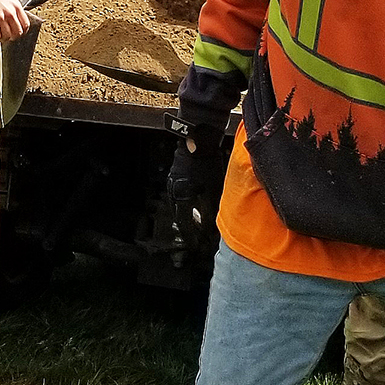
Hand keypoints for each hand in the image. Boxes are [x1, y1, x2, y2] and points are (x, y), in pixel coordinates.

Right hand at [0, 0, 34, 40]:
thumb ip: (13, 9)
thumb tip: (14, 19)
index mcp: (16, 6)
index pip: (25, 24)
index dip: (23, 31)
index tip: (19, 33)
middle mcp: (11, 12)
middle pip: (18, 32)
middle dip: (13, 36)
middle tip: (9, 37)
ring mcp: (1, 18)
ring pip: (7, 35)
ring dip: (4, 39)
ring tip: (0, 38)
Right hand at [159, 117, 212, 246]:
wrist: (198, 138)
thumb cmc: (206, 162)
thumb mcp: (211, 190)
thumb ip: (210, 211)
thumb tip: (212, 229)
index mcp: (180, 198)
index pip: (185, 224)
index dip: (192, 237)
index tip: (197, 246)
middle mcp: (173, 192)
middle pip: (181, 216)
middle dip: (190, 228)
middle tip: (198, 237)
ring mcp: (173, 182)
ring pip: (180, 206)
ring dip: (189, 215)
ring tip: (199, 223)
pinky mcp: (176, 174)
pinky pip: (181, 195)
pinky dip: (188, 204)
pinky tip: (197, 203)